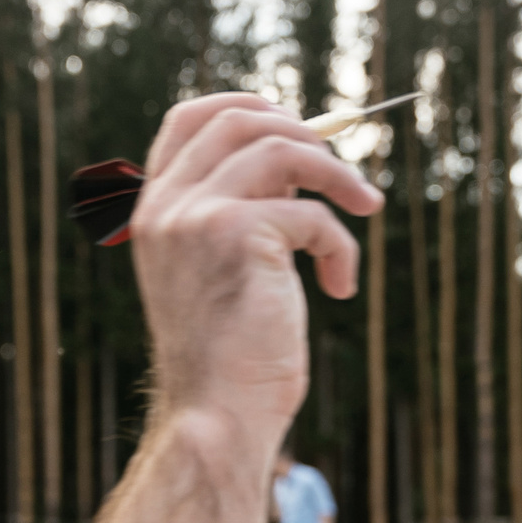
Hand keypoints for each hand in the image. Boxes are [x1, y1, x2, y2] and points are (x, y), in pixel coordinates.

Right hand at [128, 95, 384, 444]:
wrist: (215, 417)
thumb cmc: (229, 359)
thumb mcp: (222, 272)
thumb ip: (237, 214)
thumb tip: (296, 162)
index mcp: (155, 211)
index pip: (189, 120)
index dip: (247, 105)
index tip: (296, 124)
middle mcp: (167, 206)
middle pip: (241, 120)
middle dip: (306, 133)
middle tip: (343, 173)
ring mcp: (196, 215)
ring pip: (283, 150)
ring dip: (338, 175)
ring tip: (367, 207)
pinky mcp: (236, 233)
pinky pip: (312, 213)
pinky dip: (340, 245)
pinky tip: (339, 286)